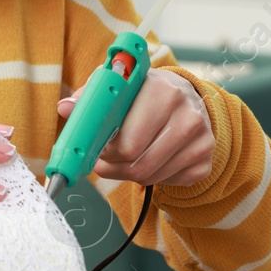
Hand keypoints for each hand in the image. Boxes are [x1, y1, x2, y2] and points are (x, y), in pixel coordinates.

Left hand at [56, 68, 213, 187]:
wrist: (186, 98)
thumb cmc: (144, 94)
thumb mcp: (119, 87)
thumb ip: (91, 97)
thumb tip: (65, 108)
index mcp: (163, 91)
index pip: (126, 142)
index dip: (105, 149)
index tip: (96, 147)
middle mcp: (189, 116)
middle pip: (137, 164)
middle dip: (113, 165)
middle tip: (104, 158)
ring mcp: (201, 141)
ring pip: (149, 176)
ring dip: (128, 173)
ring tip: (124, 157)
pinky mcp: (205, 162)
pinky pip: (166, 183)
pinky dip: (151, 177)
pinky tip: (149, 157)